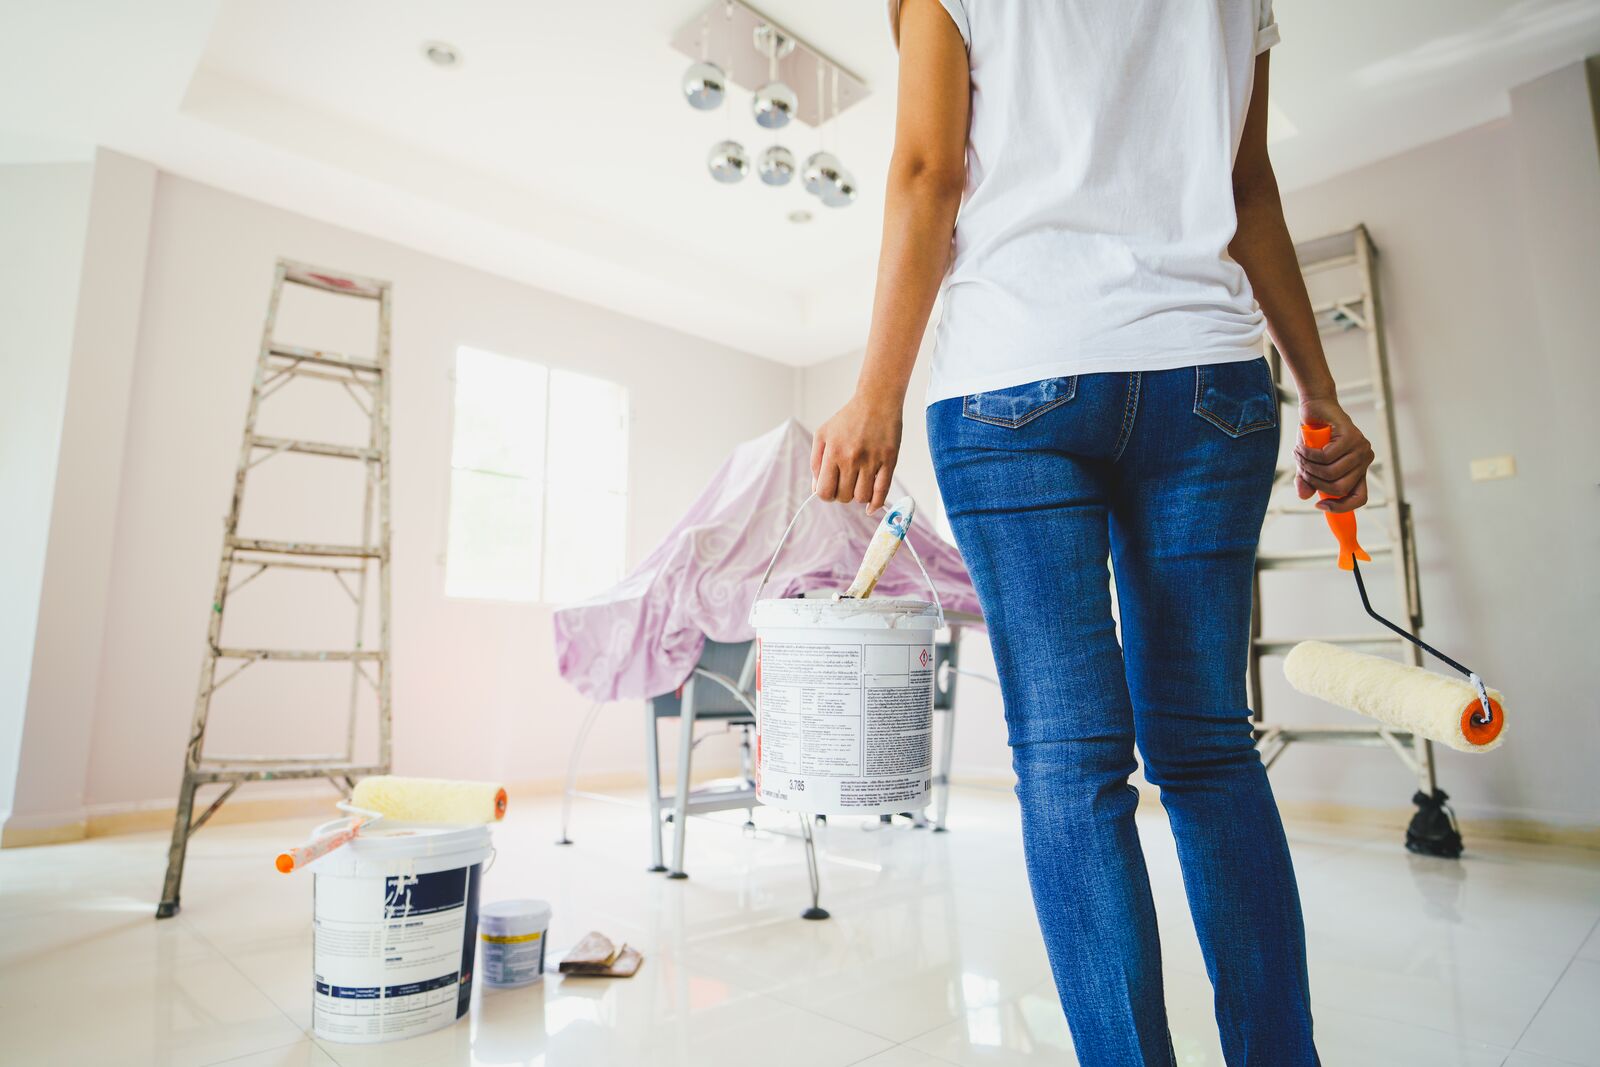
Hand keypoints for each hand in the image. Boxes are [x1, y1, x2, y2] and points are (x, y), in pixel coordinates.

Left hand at [811, 392, 903, 511]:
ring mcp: (872, 460)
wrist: (877, 401)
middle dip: (842, 495)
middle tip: (846, 485)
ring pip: (862, 497)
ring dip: (858, 497)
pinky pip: (882, 491)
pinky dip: (876, 504)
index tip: (831, 489)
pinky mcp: (889, 461)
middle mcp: (851, 458)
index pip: (824, 491)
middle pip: (843, 497)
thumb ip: (816, 462)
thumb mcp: (823, 434)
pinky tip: (871, 507)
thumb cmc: (848, 418)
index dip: (826, 495)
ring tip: (858, 486)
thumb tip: (816, 488)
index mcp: (833, 452)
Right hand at [1295, 398, 1373, 512]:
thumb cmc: (1314, 436)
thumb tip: (1304, 497)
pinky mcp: (1351, 436)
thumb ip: (1307, 479)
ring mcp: (1360, 447)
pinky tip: (1301, 448)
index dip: (1341, 507)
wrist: (1316, 408)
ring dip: (1308, 467)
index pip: (1360, 498)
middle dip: (1315, 482)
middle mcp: (1364, 460)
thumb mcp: (1309, 463)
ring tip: (1298, 455)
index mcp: (1358, 470)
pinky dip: (1308, 454)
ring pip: (1331, 472)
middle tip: (1302, 470)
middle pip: (1340, 488)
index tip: (1319, 505)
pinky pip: (1325, 456)